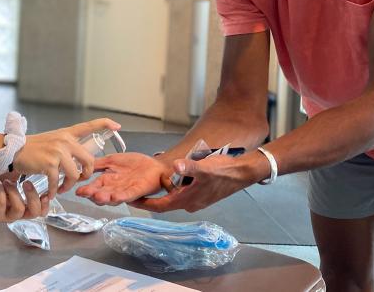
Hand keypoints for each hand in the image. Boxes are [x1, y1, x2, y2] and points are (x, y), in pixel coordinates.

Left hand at [0, 175, 48, 221]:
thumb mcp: (9, 176)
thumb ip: (22, 173)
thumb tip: (37, 162)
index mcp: (23, 204)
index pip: (40, 210)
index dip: (46, 203)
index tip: (45, 190)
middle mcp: (16, 212)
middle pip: (35, 213)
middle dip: (33, 196)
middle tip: (26, 182)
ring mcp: (5, 215)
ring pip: (19, 210)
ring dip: (14, 193)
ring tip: (6, 182)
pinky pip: (2, 206)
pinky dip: (1, 193)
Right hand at [13, 118, 121, 197]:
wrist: (12, 151)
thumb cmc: (31, 149)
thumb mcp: (52, 142)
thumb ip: (66, 148)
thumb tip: (78, 161)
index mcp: (66, 134)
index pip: (89, 125)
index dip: (105, 123)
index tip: (117, 125)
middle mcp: (64, 141)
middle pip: (89, 160)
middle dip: (86, 174)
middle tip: (79, 180)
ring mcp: (58, 151)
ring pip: (75, 174)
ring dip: (69, 185)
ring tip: (62, 188)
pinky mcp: (50, 164)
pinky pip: (59, 182)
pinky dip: (55, 190)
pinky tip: (51, 192)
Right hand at [75, 152, 173, 205]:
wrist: (154, 164)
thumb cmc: (135, 163)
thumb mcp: (112, 161)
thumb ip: (98, 163)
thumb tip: (82, 165)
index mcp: (108, 180)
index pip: (95, 187)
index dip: (87, 190)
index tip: (78, 191)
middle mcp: (115, 188)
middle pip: (102, 194)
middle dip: (93, 194)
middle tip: (85, 194)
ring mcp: (126, 190)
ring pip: (113, 196)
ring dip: (106, 198)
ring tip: (98, 197)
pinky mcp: (138, 190)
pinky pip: (128, 195)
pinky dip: (122, 196)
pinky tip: (115, 197)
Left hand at [131, 153, 266, 212]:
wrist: (242, 173)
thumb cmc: (223, 171)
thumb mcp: (204, 167)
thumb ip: (190, 167)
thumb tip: (176, 166)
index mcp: (187, 200)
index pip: (160, 206)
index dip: (145, 204)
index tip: (131, 201)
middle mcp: (190, 203)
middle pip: (166, 202)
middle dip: (152, 197)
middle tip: (137, 189)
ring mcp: (196, 199)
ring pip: (175, 196)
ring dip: (165, 189)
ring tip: (155, 179)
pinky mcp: (201, 194)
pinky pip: (183, 191)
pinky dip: (176, 186)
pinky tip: (175, 175)